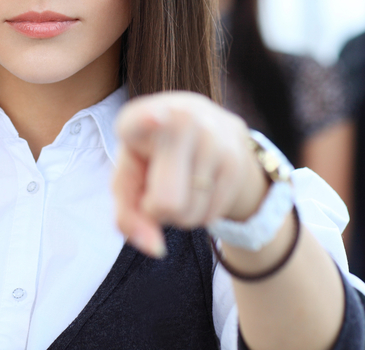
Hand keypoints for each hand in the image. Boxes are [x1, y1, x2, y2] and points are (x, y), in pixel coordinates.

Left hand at [112, 92, 268, 257]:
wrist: (211, 132)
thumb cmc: (153, 157)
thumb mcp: (129, 180)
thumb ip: (128, 216)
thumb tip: (155, 248)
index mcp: (139, 116)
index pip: (141, 120)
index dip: (147, 121)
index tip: (155, 118)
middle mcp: (181, 120)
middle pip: (165, 203)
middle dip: (156, 212)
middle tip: (156, 189)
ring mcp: (214, 139)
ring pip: (188, 215)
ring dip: (178, 214)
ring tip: (181, 183)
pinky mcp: (236, 162)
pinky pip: (209, 216)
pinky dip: (199, 213)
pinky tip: (199, 186)